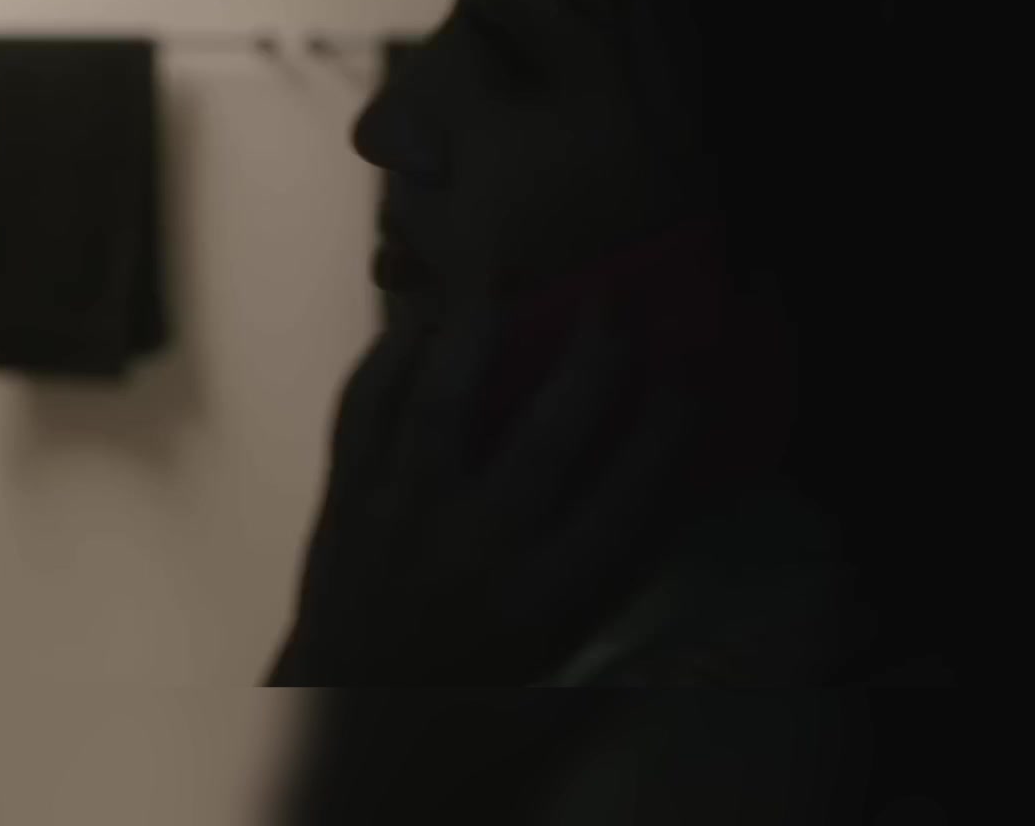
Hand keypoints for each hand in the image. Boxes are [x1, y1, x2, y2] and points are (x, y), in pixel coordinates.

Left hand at [268, 291, 708, 685]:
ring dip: (478, 332)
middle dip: (593, 355)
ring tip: (503, 281)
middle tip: (616, 302)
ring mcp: (400, 517)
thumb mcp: (554, 696)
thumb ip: (622, 636)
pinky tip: (411, 328)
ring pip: (444, 400)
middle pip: (550, 427)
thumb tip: (699, 595)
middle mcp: (477, 546)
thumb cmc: (456, 728)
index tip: (693, 370)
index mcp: (544, 598)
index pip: (629, 491)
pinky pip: (362, 414)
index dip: (670, 421)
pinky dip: (386, 363)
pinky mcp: (342, 506)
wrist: (335, 754)